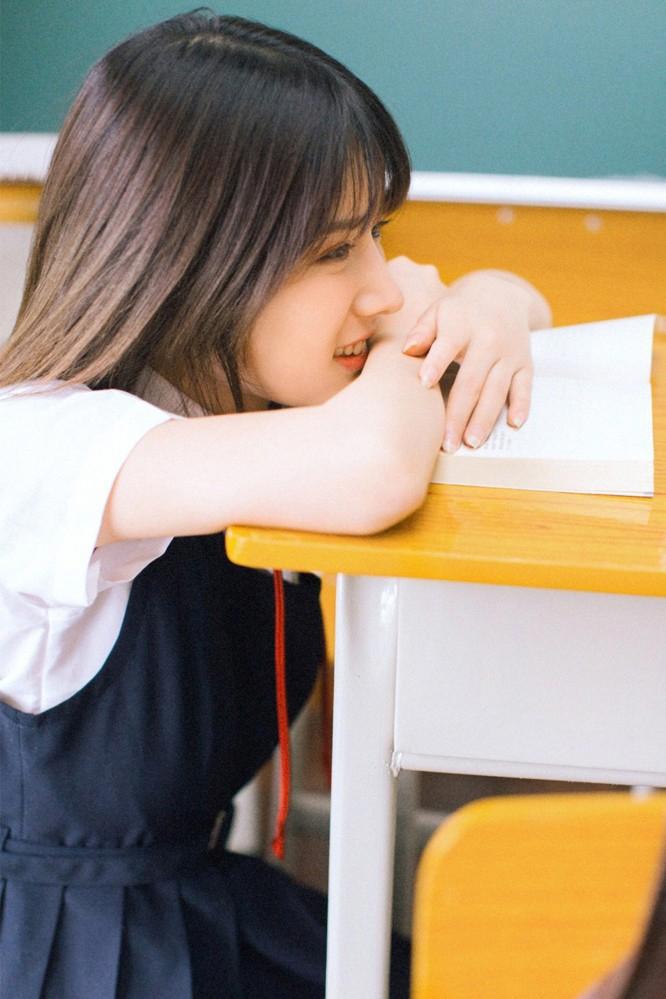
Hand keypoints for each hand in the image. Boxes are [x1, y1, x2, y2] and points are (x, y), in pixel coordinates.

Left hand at [398, 267, 538, 451]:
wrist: (500, 294)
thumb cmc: (459, 311)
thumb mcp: (438, 311)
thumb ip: (421, 331)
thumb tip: (408, 349)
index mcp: (461, 325)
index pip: (446, 346)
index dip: (436, 363)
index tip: (424, 383)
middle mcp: (488, 340)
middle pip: (472, 381)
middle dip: (459, 414)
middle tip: (447, 443)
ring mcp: (509, 353)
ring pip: (496, 390)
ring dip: (484, 419)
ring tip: (471, 442)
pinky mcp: (525, 363)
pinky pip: (524, 386)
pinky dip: (521, 405)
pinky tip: (514, 424)